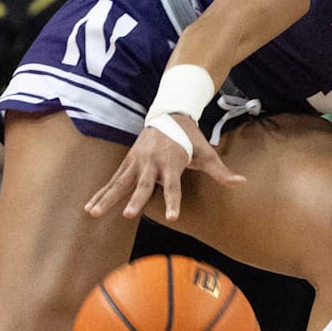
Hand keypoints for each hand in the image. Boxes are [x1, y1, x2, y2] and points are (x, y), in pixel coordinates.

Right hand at [84, 115, 245, 220]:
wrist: (169, 114)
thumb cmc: (190, 138)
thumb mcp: (207, 153)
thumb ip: (221, 171)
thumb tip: (242, 182)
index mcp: (172, 162)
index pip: (175, 186)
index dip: (174, 201)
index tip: (173, 217)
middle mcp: (152, 162)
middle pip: (143, 185)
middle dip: (135, 199)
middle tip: (127, 215)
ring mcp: (137, 162)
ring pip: (120, 182)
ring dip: (107, 197)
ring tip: (93, 213)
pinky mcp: (127, 163)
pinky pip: (113, 180)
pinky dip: (101, 192)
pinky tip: (89, 206)